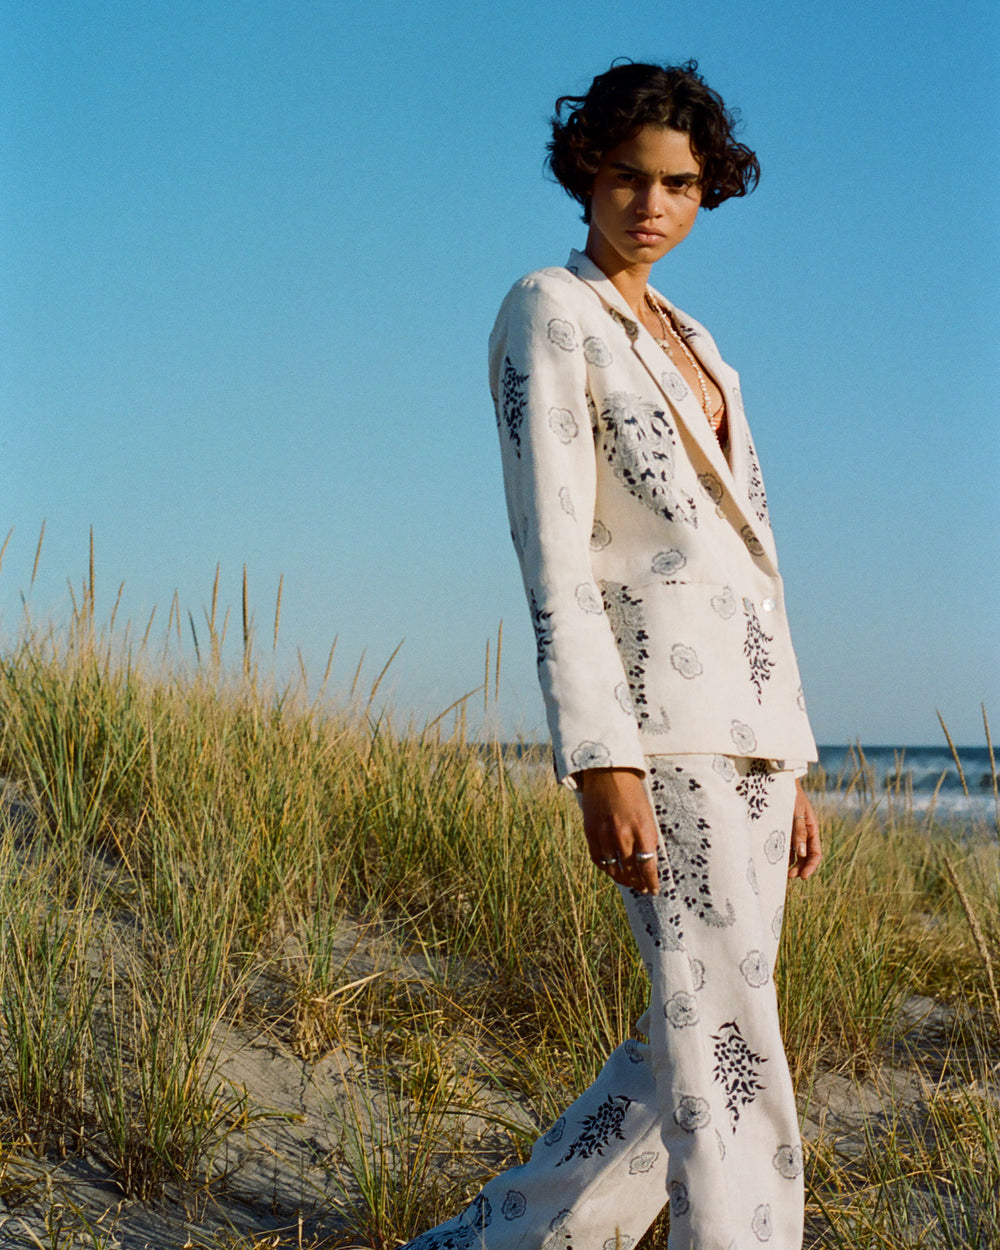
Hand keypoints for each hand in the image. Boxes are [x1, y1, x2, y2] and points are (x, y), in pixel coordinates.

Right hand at [577, 767, 659, 894]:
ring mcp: (605, 835)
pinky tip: (612, 871)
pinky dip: (606, 868)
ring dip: (622, 879)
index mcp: (643, 830)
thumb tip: (648, 862)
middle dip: (639, 883)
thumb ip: (647, 838)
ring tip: (628, 883)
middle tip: (642, 889)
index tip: (654, 890)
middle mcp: (624, 835)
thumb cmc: (632, 793)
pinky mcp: (591, 832)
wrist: (608, 773)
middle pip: (631, 870)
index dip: (651, 882)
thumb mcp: (647, 815)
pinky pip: (598, 859)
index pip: (648, 866)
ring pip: (613, 869)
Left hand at [787, 779, 820, 880]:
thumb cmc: (789, 795)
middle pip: (806, 855)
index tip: (804, 876)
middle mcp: (804, 832)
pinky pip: (787, 846)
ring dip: (792, 864)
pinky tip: (778, 861)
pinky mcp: (784, 829)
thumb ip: (798, 831)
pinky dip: (785, 855)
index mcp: (812, 828)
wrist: (778, 781)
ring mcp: (794, 831)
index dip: (811, 866)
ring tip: (784, 873)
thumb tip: (802, 854)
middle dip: (800, 867)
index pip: (815, 852)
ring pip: (796, 853)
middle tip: (790, 876)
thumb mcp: (796, 812)